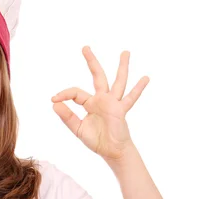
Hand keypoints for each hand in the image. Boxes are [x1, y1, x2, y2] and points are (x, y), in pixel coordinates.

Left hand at [51, 46, 148, 161]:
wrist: (112, 151)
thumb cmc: (96, 140)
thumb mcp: (78, 129)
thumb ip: (67, 117)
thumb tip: (54, 105)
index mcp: (89, 103)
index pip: (75, 92)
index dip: (64, 93)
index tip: (53, 98)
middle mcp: (101, 99)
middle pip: (97, 76)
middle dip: (91, 62)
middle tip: (85, 47)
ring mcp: (113, 103)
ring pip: (118, 81)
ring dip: (122, 67)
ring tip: (125, 52)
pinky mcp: (121, 110)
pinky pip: (130, 98)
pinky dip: (138, 89)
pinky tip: (145, 78)